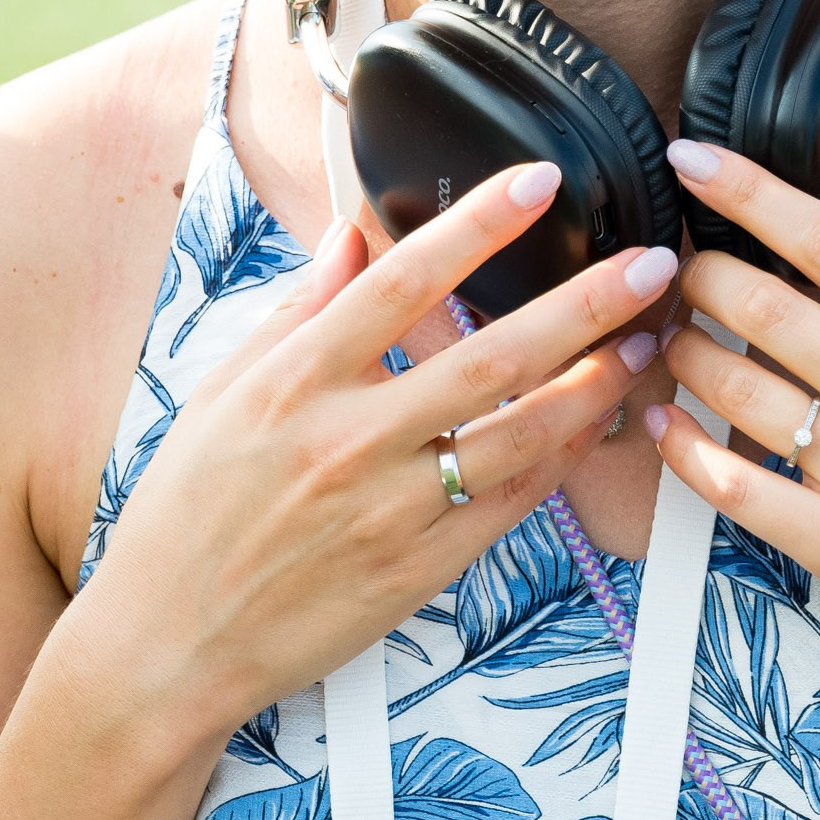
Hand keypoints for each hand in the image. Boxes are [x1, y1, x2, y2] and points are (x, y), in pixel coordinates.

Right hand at [72, 161, 676, 743]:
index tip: (538, 180)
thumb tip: (351, 234)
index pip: (400, 282)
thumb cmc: (189, 511)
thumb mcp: (221, 391)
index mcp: (293, 382)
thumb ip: (298, 309)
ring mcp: (390, 509)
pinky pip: (510, 504)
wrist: (169, 640)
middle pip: (489, 356)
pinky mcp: (418, 568)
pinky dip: (561, 458)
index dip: (475, 225)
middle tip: (650, 263)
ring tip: (647, 341)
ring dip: (595, 383)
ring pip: (519, 434)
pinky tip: (597, 422)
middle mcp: (348, 440)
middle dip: (583, 304)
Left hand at [650, 143, 819, 802]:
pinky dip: (686, 451)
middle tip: (673, 264)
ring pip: (740, 392)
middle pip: (770, 309)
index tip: (692, 156)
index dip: (751, 191)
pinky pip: (736, 488)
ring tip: (669, 338)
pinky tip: (664, 424)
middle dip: (700, 273)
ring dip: (685, 355)